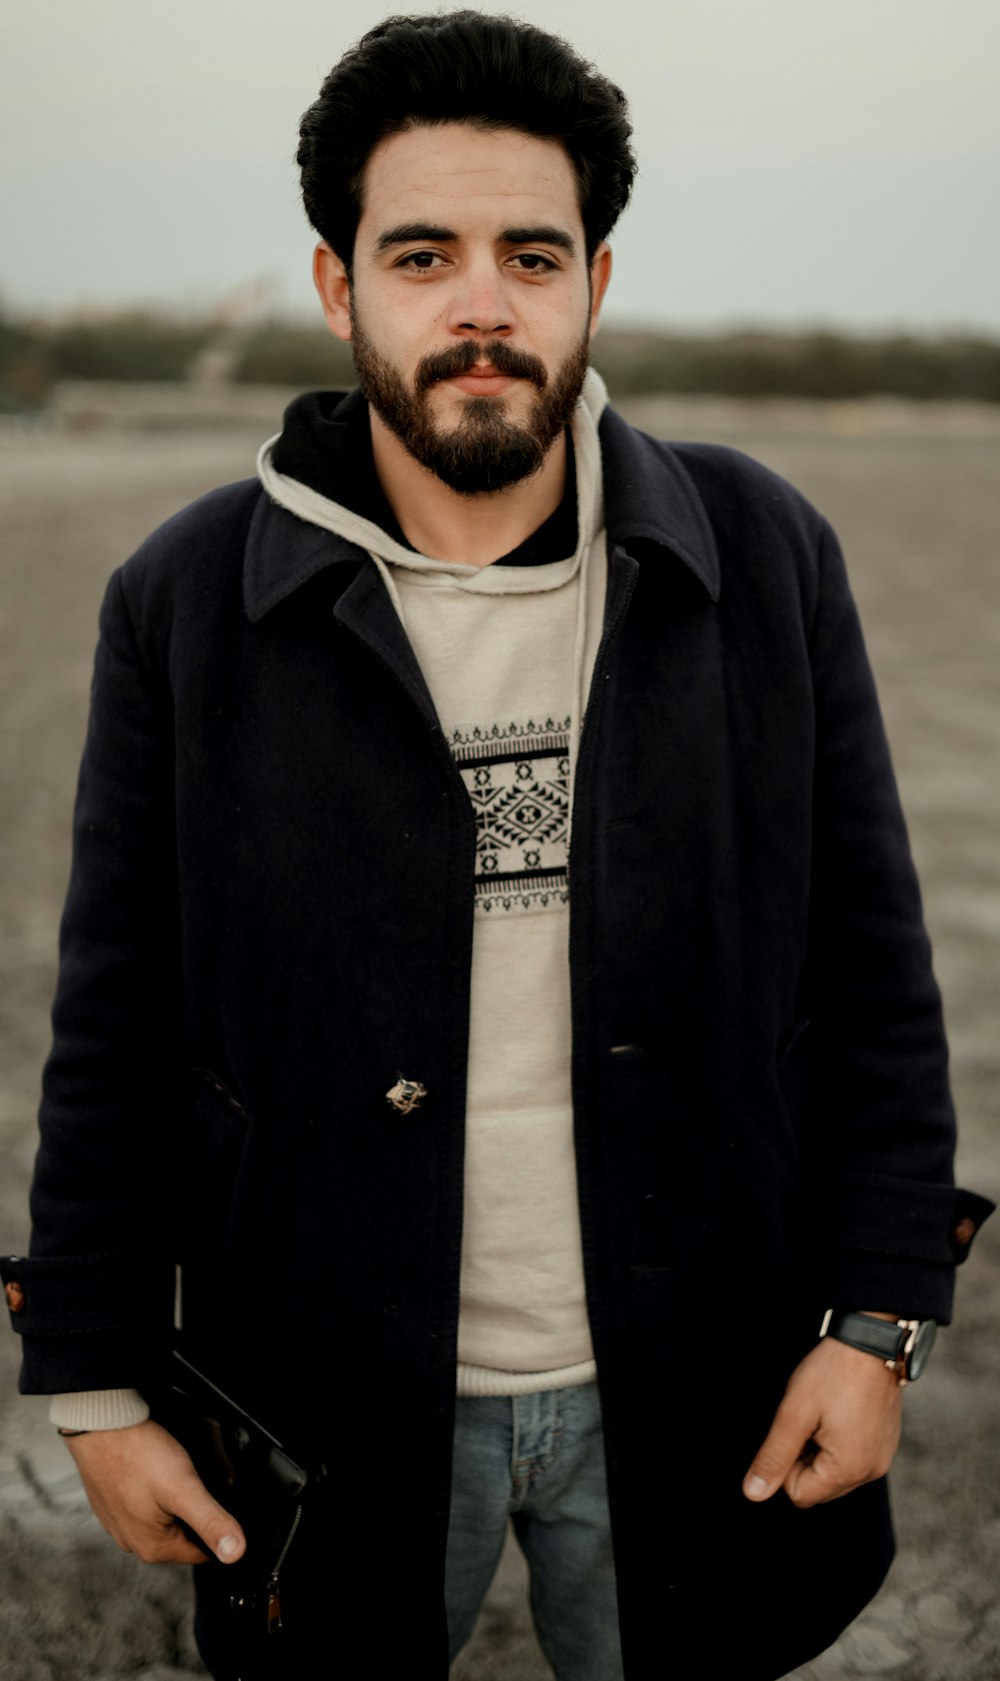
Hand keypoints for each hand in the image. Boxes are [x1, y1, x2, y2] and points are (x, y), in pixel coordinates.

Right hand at [63, 1418, 246, 1564]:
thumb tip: (235, 1554)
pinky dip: (154, 1490)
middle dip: (194, 1513)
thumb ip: (211, 1522)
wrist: (99, 1427)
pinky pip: (144, 1504)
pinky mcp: (112, 1503)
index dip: (217, 1530)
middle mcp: (133, 1542)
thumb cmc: (136, 1454)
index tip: (218, 1505)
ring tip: (173, 1474)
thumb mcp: (184, 1488)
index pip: (201, 1553)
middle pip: (182, 1535)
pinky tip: (154, 1472)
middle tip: (194, 1482)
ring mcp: (119, 1523)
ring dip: (173, 1500)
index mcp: (153, 1548)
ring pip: (163, 1518)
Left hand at [742, 1333, 902, 1508]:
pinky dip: (839, 1442)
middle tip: (809, 1419)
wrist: (871, 1341)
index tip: (794, 1428)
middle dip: (805, 1458)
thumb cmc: (832, 1373)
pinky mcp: (885, 1443)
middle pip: (819, 1487)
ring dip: (821, 1450)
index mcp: (849, 1470)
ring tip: (825, 1413)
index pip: (799, 1494)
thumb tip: (753, 1494)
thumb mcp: (793, 1414)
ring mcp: (882, 1458)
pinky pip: (853, 1458)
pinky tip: (839, 1412)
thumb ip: (773, 1457)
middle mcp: (871, 1472)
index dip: (786, 1463)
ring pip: (835, 1473)